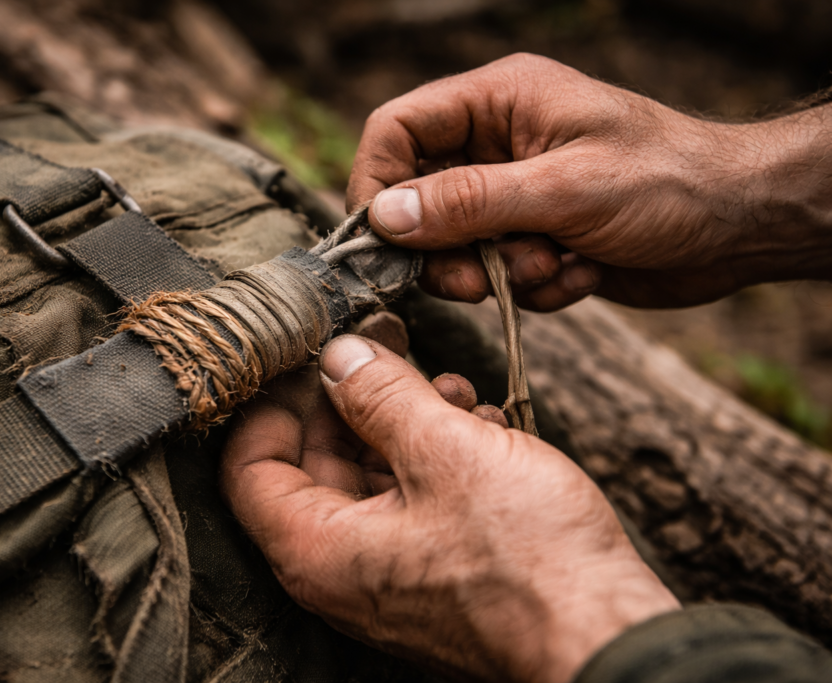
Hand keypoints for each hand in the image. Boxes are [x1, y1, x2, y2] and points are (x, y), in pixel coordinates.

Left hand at [219, 329, 678, 682]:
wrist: (606, 635)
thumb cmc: (530, 561)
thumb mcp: (447, 452)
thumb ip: (380, 395)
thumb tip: (338, 355)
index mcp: (317, 549)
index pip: (248, 467)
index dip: (272, 401)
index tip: (309, 355)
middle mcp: (340, 570)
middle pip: (313, 463)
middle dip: (354, 400)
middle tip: (391, 347)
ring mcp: (387, 574)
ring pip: (370, 476)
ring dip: (405, 421)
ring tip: (454, 388)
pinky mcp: (432, 571)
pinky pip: (411, 501)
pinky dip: (436, 457)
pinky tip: (480, 426)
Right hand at [347, 53, 831, 309]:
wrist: (741, 225)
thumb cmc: (668, 182)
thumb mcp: (564, 189)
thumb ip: (468, 202)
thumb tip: (384, 216)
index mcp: (497, 103)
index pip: (397, 130)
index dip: (378, 184)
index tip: (386, 242)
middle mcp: (496, 146)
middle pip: (418, 201)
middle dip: (448, 250)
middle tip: (479, 279)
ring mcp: (514, 195)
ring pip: (457, 249)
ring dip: (501, 273)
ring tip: (554, 265)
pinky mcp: (534, 238)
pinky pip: (498, 275)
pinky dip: (534, 285)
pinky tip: (583, 271)